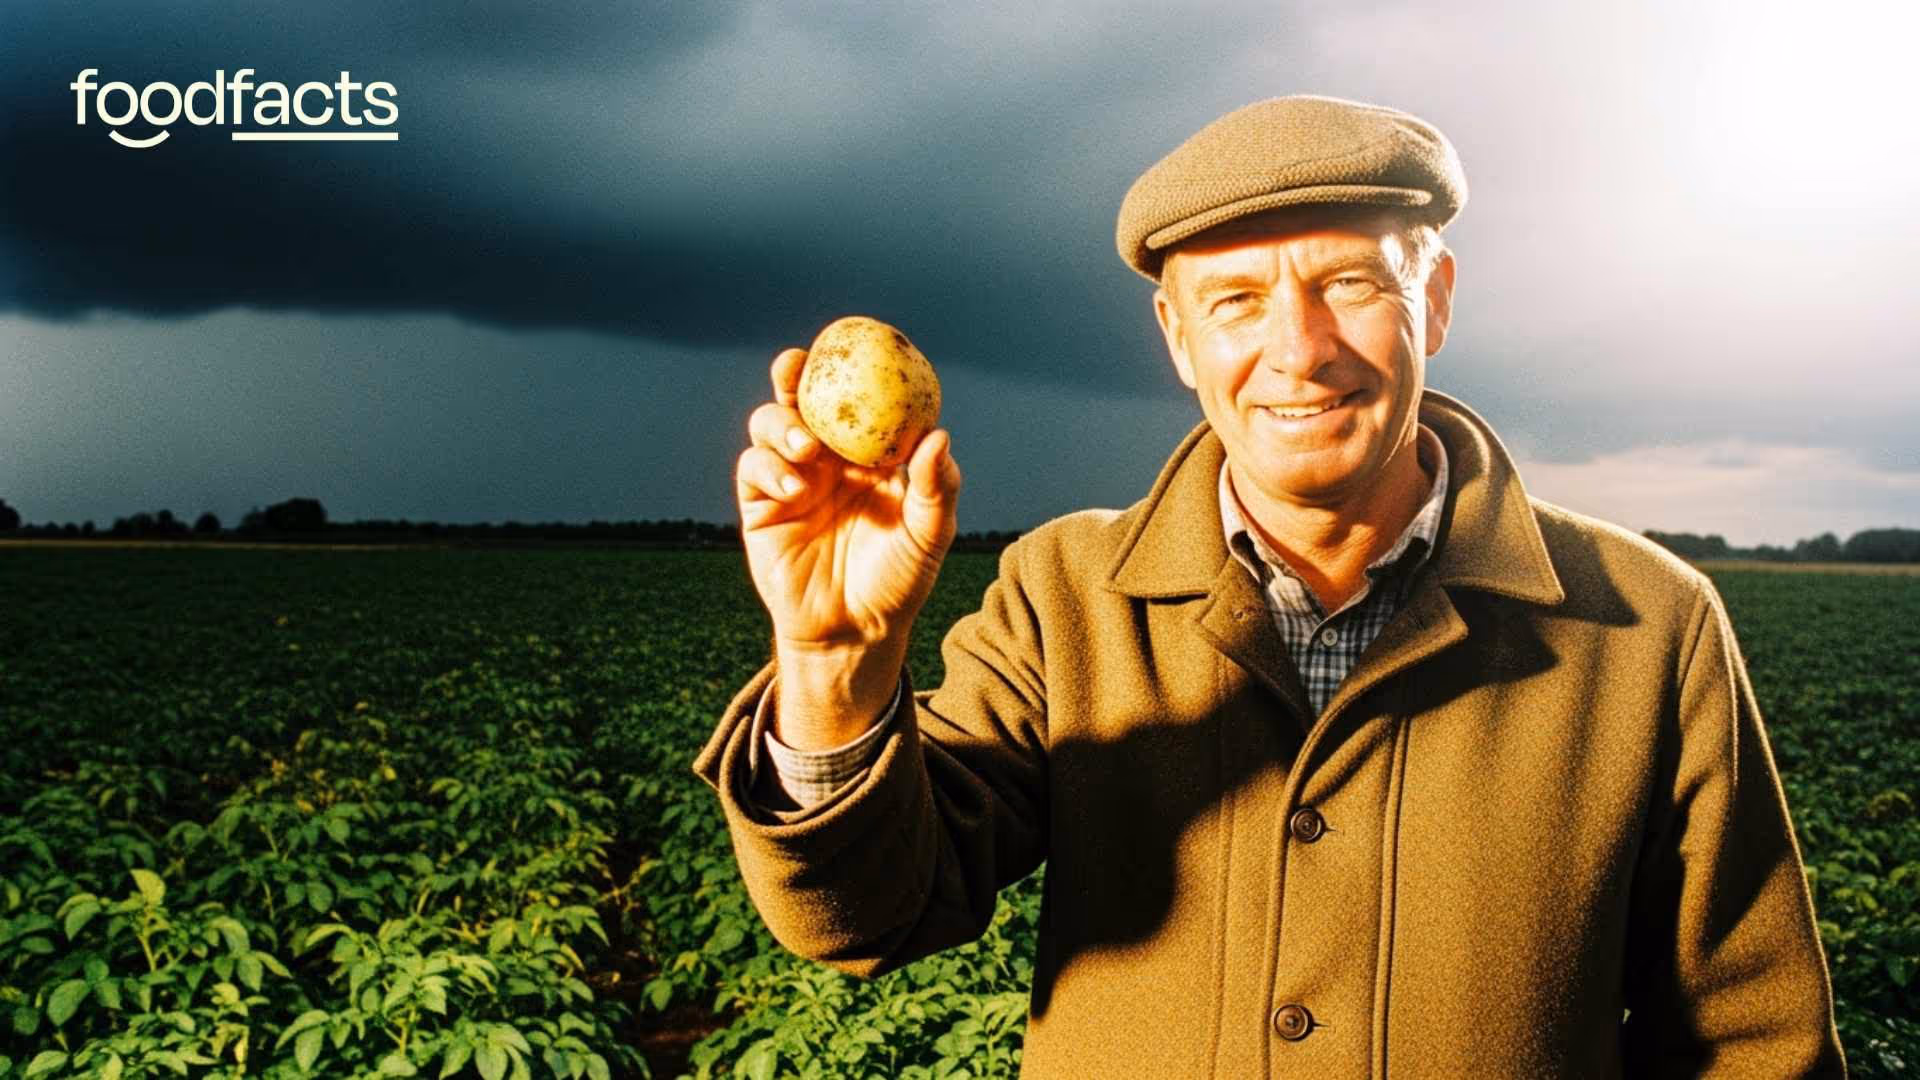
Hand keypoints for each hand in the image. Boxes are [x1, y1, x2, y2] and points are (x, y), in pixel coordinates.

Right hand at [734, 347, 961, 740]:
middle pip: (801, 399)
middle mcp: (825, 457)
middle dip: (793, 374)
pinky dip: (768, 465)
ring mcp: (790, 477)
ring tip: (807, 448)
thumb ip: (934, 488)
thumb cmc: (899, 581)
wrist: (856, 631)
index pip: (855, 399)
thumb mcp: (928, 534)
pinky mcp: (760, 505)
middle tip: (797, 365)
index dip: (850, 367)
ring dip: (781, 425)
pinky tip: (793, 484)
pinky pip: (754, 468)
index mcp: (866, 453)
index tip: (855, 342)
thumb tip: (938, 436)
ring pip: (770, 426)